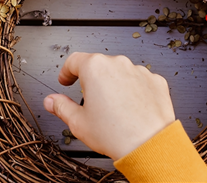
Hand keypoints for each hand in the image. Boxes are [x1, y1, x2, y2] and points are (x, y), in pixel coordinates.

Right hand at [43, 52, 174, 159]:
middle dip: (91, 79)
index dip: (66, 72)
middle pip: (97, 65)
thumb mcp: (77, 122)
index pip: (73, 61)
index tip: (66, 80)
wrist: (150, 146)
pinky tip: (129, 108)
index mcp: (94, 68)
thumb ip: (60, 106)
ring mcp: (138, 71)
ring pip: (119, 72)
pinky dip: (132, 90)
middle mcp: (117, 64)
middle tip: (88, 99)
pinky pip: (138, 81)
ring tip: (111, 107)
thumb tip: (51, 101)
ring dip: (112, 84)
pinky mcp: (156, 81)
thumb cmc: (115, 134)